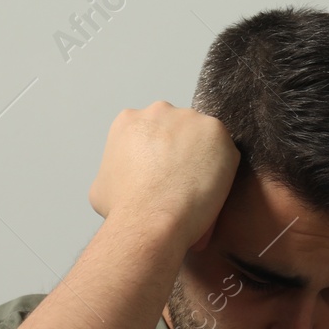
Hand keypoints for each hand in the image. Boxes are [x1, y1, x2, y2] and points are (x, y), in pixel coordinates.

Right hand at [88, 101, 240, 254]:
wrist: (150, 218)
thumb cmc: (125, 208)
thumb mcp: (102, 185)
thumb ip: (115, 171)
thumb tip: (124, 179)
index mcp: (129, 120)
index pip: (154, 131)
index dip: (163, 154)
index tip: (167, 173)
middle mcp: (158, 110)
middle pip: (180, 129)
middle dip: (183, 151)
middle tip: (185, 180)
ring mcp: (189, 118)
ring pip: (204, 138)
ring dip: (205, 158)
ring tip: (200, 188)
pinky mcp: (215, 131)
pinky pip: (226, 149)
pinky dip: (225, 168)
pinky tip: (214, 189)